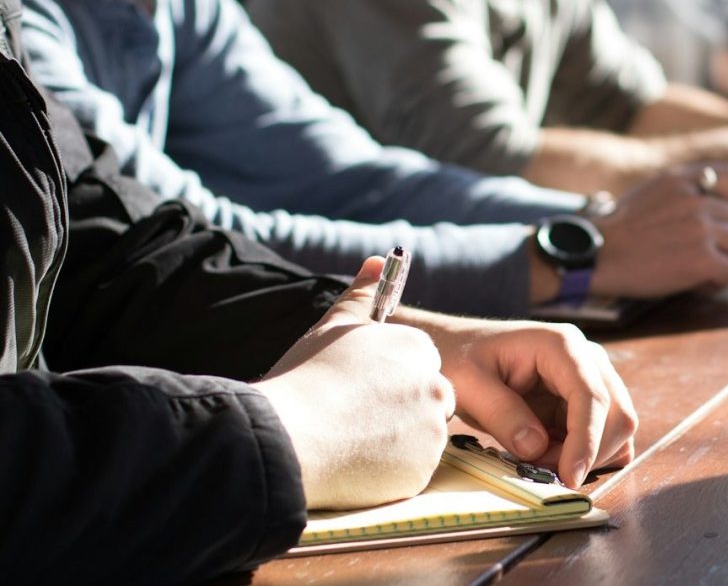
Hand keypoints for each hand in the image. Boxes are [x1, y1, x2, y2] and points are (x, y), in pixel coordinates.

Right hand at [255, 257, 454, 509]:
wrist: (288, 438)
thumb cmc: (306, 378)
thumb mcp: (333, 327)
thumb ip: (362, 295)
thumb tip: (378, 261)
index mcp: (417, 349)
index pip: (421, 364)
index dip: (389, 379)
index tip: (362, 390)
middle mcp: (435, 386)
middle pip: (429, 400)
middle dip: (401, 410)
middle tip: (356, 418)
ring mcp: (432, 431)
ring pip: (422, 436)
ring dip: (397, 440)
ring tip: (351, 440)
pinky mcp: (423, 471)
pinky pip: (413, 470)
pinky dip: (391, 470)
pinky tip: (356, 463)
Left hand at [401, 315, 638, 487]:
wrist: (457, 349)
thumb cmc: (460, 358)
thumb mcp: (468, 384)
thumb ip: (502, 414)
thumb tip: (536, 448)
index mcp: (561, 345)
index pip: (592, 396)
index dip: (586, 440)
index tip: (569, 476)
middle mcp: (587, 358)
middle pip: (617, 414)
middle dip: (588, 452)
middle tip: (541, 470)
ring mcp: (591, 378)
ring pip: (616, 428)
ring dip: (586, 456)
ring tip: (539, 458)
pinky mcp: (586, 400)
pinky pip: (605, 435)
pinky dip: (587, 455)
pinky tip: (553, 455)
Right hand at [590, 164, 727, 297]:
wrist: (596, 256)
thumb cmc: (621, 231)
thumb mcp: (652, 191)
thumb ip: (685, 190)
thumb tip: (724, 207)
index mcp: (682, 178)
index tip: (716, 218)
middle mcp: (696, 199)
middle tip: (708, 254)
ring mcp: (701, 228)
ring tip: (702, 269)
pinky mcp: (702, 258)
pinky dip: (719, 282)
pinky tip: (697, 283)